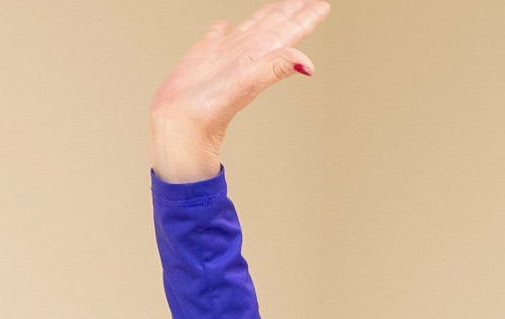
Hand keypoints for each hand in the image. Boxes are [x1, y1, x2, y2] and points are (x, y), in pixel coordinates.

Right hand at [150, 1, 329, 181]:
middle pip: (275, 26)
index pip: (289, 31)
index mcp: (260, 55)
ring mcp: (226, 53)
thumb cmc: (211, 107)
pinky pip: (218, 35)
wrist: (181, 120)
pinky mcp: (205, 55)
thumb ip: (277, 67)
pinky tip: (228, 25)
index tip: (323, 6)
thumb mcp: (249, 81)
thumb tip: (309, 65)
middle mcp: (247, 53)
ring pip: (251, 27)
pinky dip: (225, 28)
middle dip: (292, 12)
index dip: (307, 18)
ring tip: (280, 6)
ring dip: (267, 16)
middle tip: (308, 0)